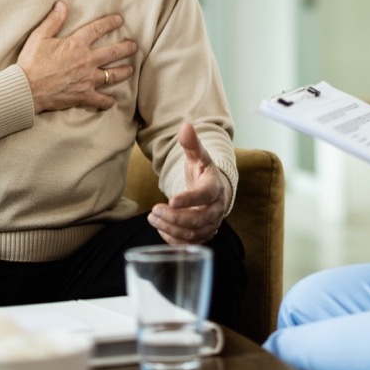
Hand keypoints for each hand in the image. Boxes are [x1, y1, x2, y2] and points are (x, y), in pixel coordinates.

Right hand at [17, 2, 136, 112]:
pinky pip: (101, 100)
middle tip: (134, 46)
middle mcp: (86, 61)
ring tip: (131, 69)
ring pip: (113, 75)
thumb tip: (62, 5)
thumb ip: (53, 20)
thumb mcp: (39, 36)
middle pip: (113, 52)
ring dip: (124, 71)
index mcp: (76, 45)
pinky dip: (107, 101)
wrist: (27, 89)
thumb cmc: (31, 62)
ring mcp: (87, 79)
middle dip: (126, 48)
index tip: (119, 20)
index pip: (98, 29)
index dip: (110, 23)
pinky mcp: (84, 95)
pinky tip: (112, 100)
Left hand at [149, 123, 230, 244]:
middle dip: (174, 218)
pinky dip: (173, 239)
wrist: (216, 191)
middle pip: (199, 220)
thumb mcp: (198, 157)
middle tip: (153, 211)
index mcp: (215, 187)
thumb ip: (191, 143)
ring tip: (152, 218)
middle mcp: (217, 209)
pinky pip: (189, 243)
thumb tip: (185, 125)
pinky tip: (161, 228)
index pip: (205, 195)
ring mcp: (211, 224)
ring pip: (193, 234)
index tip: (171, 200)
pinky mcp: (204, 235)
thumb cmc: (203, 173)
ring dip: (170, 229)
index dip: (189, 199)